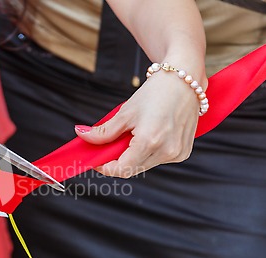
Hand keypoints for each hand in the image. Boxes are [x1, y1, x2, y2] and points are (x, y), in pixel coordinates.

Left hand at [76, 71, 200, 177]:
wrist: (184, 80)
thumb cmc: (155, 93)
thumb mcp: (125, 113)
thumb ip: (103, 131)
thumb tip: (81, 135)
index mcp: (149, 141)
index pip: (121, 169)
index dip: (105, 168)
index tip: (96, 161)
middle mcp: (166, 151)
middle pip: (132, 169)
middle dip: (118, 161)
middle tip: (109, 146)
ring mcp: (177, 153)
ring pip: (145, 165)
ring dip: (133, 156)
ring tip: (133, 135)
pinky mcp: (183, 152)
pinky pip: (159, 159)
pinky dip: (149, 152)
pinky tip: (150, 135)